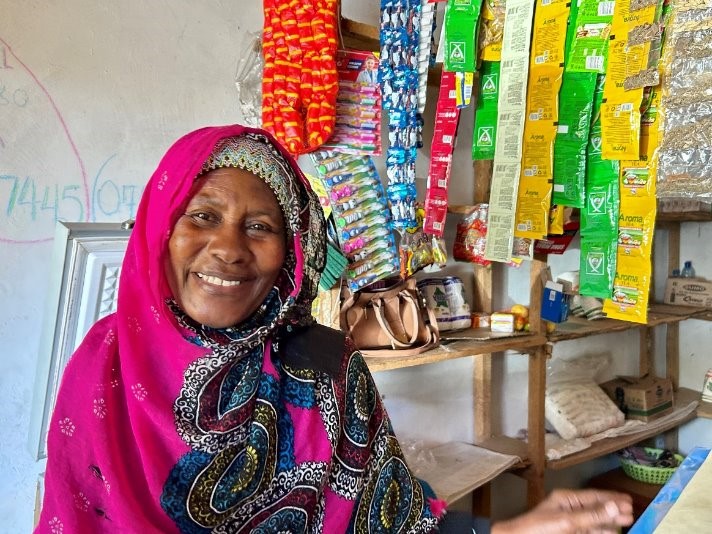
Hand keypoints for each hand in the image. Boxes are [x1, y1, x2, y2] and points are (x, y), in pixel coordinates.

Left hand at [491, 489, 633, 533]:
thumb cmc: (539, 528)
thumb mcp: (567, 521)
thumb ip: (592, 515)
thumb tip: (615, 505)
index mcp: (566, 499)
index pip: (593, 497)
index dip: (611, 498)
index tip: (628, 500)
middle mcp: (569, 509)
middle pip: (596, 509)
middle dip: (613, 510)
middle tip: (632, 512)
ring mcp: (569, 523)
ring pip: (594, 522)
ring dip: (610, 522)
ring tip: (627, 521)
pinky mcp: (569, 533)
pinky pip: (589, 531)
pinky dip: (601, 531)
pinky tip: (611, 533)